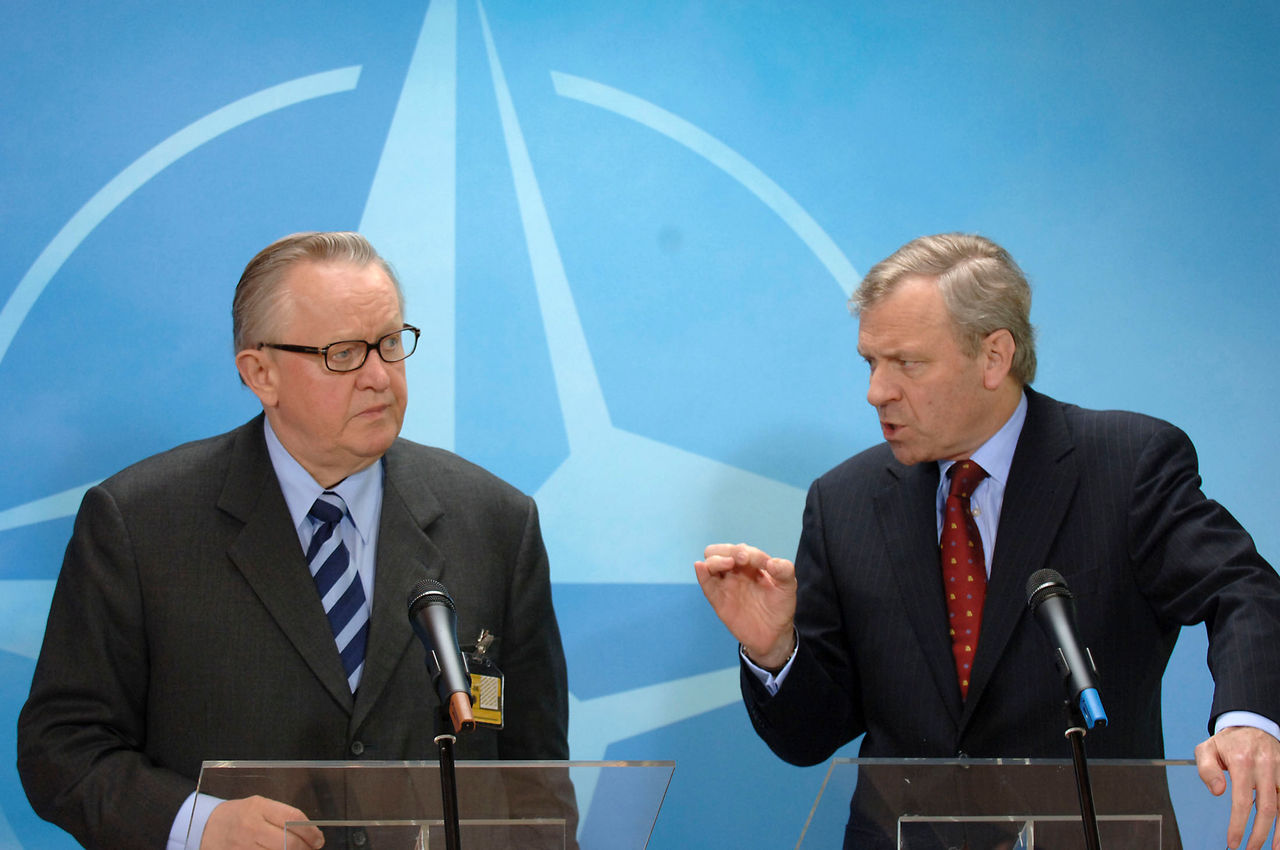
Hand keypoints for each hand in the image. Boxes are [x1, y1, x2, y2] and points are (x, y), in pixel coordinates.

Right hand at [201, 795, 324, 849]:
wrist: (205, 828)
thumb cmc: (237, 816)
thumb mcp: (257, 806)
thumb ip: (281, 816)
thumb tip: (308, 831)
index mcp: (258, 807)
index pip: (293, 819)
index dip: (310, 831)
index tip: (318, 838)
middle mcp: (251, 827)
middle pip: (288, 842)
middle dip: (306, 848)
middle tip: (312, 848)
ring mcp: (243, 846)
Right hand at [696, 542, 796, 667]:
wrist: (773, 634)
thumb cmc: (780, 607)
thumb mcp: (788, 587)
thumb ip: (784, 570)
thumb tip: (772, 561)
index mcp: (751, 565)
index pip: (743, 550)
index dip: (752, 553)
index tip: (764, 564)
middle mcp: (735, 571)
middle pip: (720, 551)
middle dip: (729, 550)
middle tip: (741, 559)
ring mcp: (725, 584)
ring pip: (710, 563)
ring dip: (717, 559)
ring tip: (729, 564)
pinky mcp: (718, 599)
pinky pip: (706, 583)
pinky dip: (701, 573)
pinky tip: (701, 567)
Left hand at [1195, 725, 1279, 849]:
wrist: (1252, 724)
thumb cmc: (1228, 742)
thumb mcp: (1207, 749)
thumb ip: (1207, 770)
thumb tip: (1218, 791)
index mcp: (1242, 761)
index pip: (1241, 801)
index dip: (1238, 825)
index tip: (1233, 842)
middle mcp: (1265, 765)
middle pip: (1266, 808)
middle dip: (1259, 834)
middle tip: (1251, 849)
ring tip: (1275, 849)